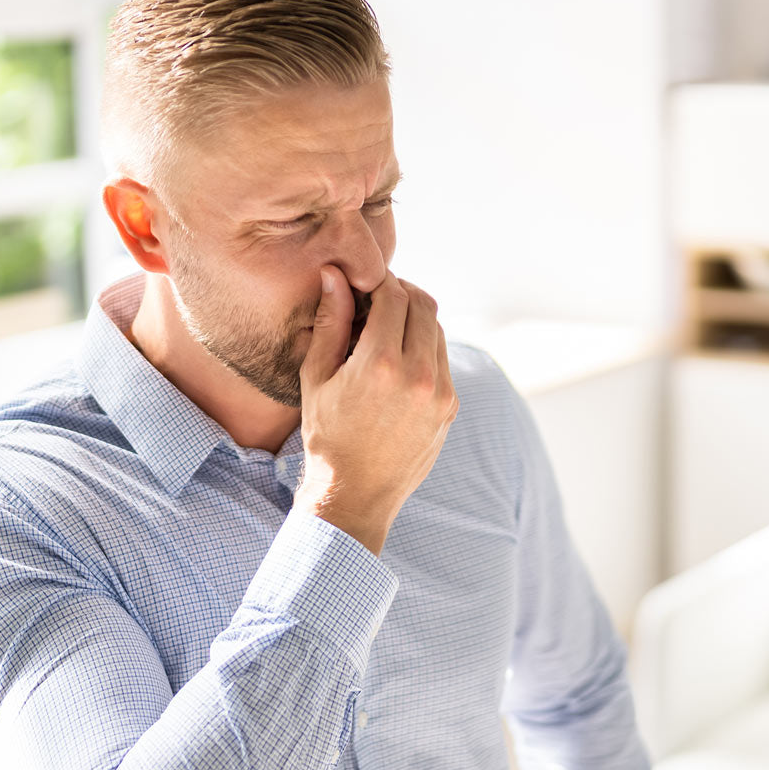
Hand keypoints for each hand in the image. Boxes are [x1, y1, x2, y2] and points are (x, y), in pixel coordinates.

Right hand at [292, 265, 457, 555]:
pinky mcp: (450, 407)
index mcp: (380, 364)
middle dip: (401, 292)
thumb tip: (335, 274)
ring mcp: (440, 393)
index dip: (379, 280)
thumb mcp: (317, 378)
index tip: (364, 282)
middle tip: (377, 297)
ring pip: (437, 330)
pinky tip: (399, 358)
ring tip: (386, 329)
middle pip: (424, 304)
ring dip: (415, 318)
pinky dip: (424, 347)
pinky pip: (442, 359)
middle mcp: (417, 376)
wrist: (355, 495)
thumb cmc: (326, 436)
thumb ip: (331, 322)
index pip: (394, 294)